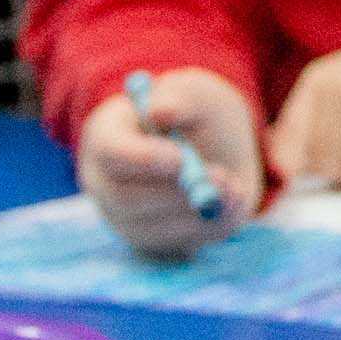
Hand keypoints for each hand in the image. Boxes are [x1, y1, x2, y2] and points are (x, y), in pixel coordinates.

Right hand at [79, 69, 261, 258]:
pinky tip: (233, 205)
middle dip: (176, 194)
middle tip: (221, 179)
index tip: (179, 158)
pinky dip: (211, 229)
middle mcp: (104, 184)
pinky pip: (177, 247)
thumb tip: (160, 110)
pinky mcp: (152, 243)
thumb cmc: (192, 112)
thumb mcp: (192, 92)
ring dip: (199, 215)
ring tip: (236, 188)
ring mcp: (124, 219)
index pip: (110, 153)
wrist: (207, 143)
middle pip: (125, 200)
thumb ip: (179, 98)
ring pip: (154, 230)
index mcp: (105, 137)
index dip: (142, 159)